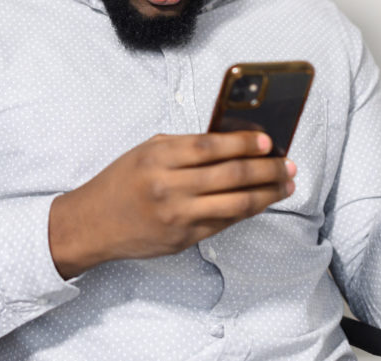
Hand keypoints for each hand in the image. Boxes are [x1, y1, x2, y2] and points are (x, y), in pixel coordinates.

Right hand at [48, 131, 296, 278]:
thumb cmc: (120, 182)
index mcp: (158, 157)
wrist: (92, 223)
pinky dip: (247, 210)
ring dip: (267, 193)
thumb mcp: (146, 152)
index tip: (269, 140)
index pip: (211, 147)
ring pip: (235, 203)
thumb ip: (184, 147)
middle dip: (266, 169)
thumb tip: (231, 142)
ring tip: (286, 184)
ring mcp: (177, 216)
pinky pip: (224, 223)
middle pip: (230, 175)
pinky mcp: (183, 239)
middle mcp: (168, 187)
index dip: (244, 143)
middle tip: (288, 164)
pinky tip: (262, 201)